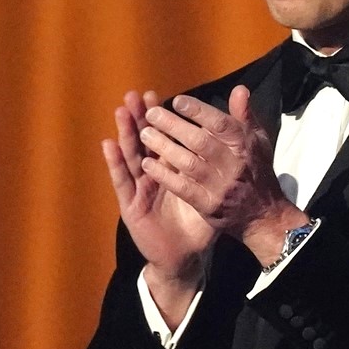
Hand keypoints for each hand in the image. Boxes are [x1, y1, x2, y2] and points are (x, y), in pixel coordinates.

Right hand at [102, 90, 215, 281]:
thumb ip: (222, 166)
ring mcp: (140, 187)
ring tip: (122, 110)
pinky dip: (115, 162)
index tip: (157, 95)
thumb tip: (239, 140)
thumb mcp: (214, 190)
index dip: (161, 117)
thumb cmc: (199, 222)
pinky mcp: (131, 204)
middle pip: (145, 141)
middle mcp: (153, 174)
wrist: (186, 255)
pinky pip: (122, 181)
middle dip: (140, 118)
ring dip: (126, 133)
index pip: (166, 137)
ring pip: (132, 155)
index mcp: (173, 168)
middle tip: (137, 94)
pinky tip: (108, 144)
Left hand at [138, 85, 306, 259]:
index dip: (198, 111)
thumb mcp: (258, 141)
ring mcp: (220, 186)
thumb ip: (245, 116)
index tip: (176, 101)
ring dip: (164, 148)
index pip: (220, 124)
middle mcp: (234, 164)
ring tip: (144, 134)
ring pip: (188, 163)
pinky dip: (164, 175)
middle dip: (173, 126)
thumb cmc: (256, 170)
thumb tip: (239, 89)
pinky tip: (147, 164)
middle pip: (200, 141)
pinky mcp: (208, 206)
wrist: (262, 214)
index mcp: (245, 145)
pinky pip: (182, 188)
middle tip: (150, 114)